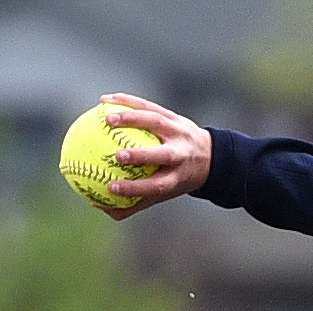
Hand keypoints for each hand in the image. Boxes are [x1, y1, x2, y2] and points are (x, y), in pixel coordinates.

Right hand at [94, 93, 212, 219]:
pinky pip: (150, 106)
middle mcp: (181, 155)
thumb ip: (135, 202)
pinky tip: (106, 101)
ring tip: (107, 118)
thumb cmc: (177, 177)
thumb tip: (103, 208)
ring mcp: (179, 133)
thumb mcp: (164, 192)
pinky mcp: (175, 117)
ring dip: (132, 119)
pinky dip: (128, 102)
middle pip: (163, 155)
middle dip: (142, 155)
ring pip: (157, 122)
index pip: (157, 185)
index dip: (135, 188)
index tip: (111, 188)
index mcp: (177, 177)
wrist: (209, 156)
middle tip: (117, 155)